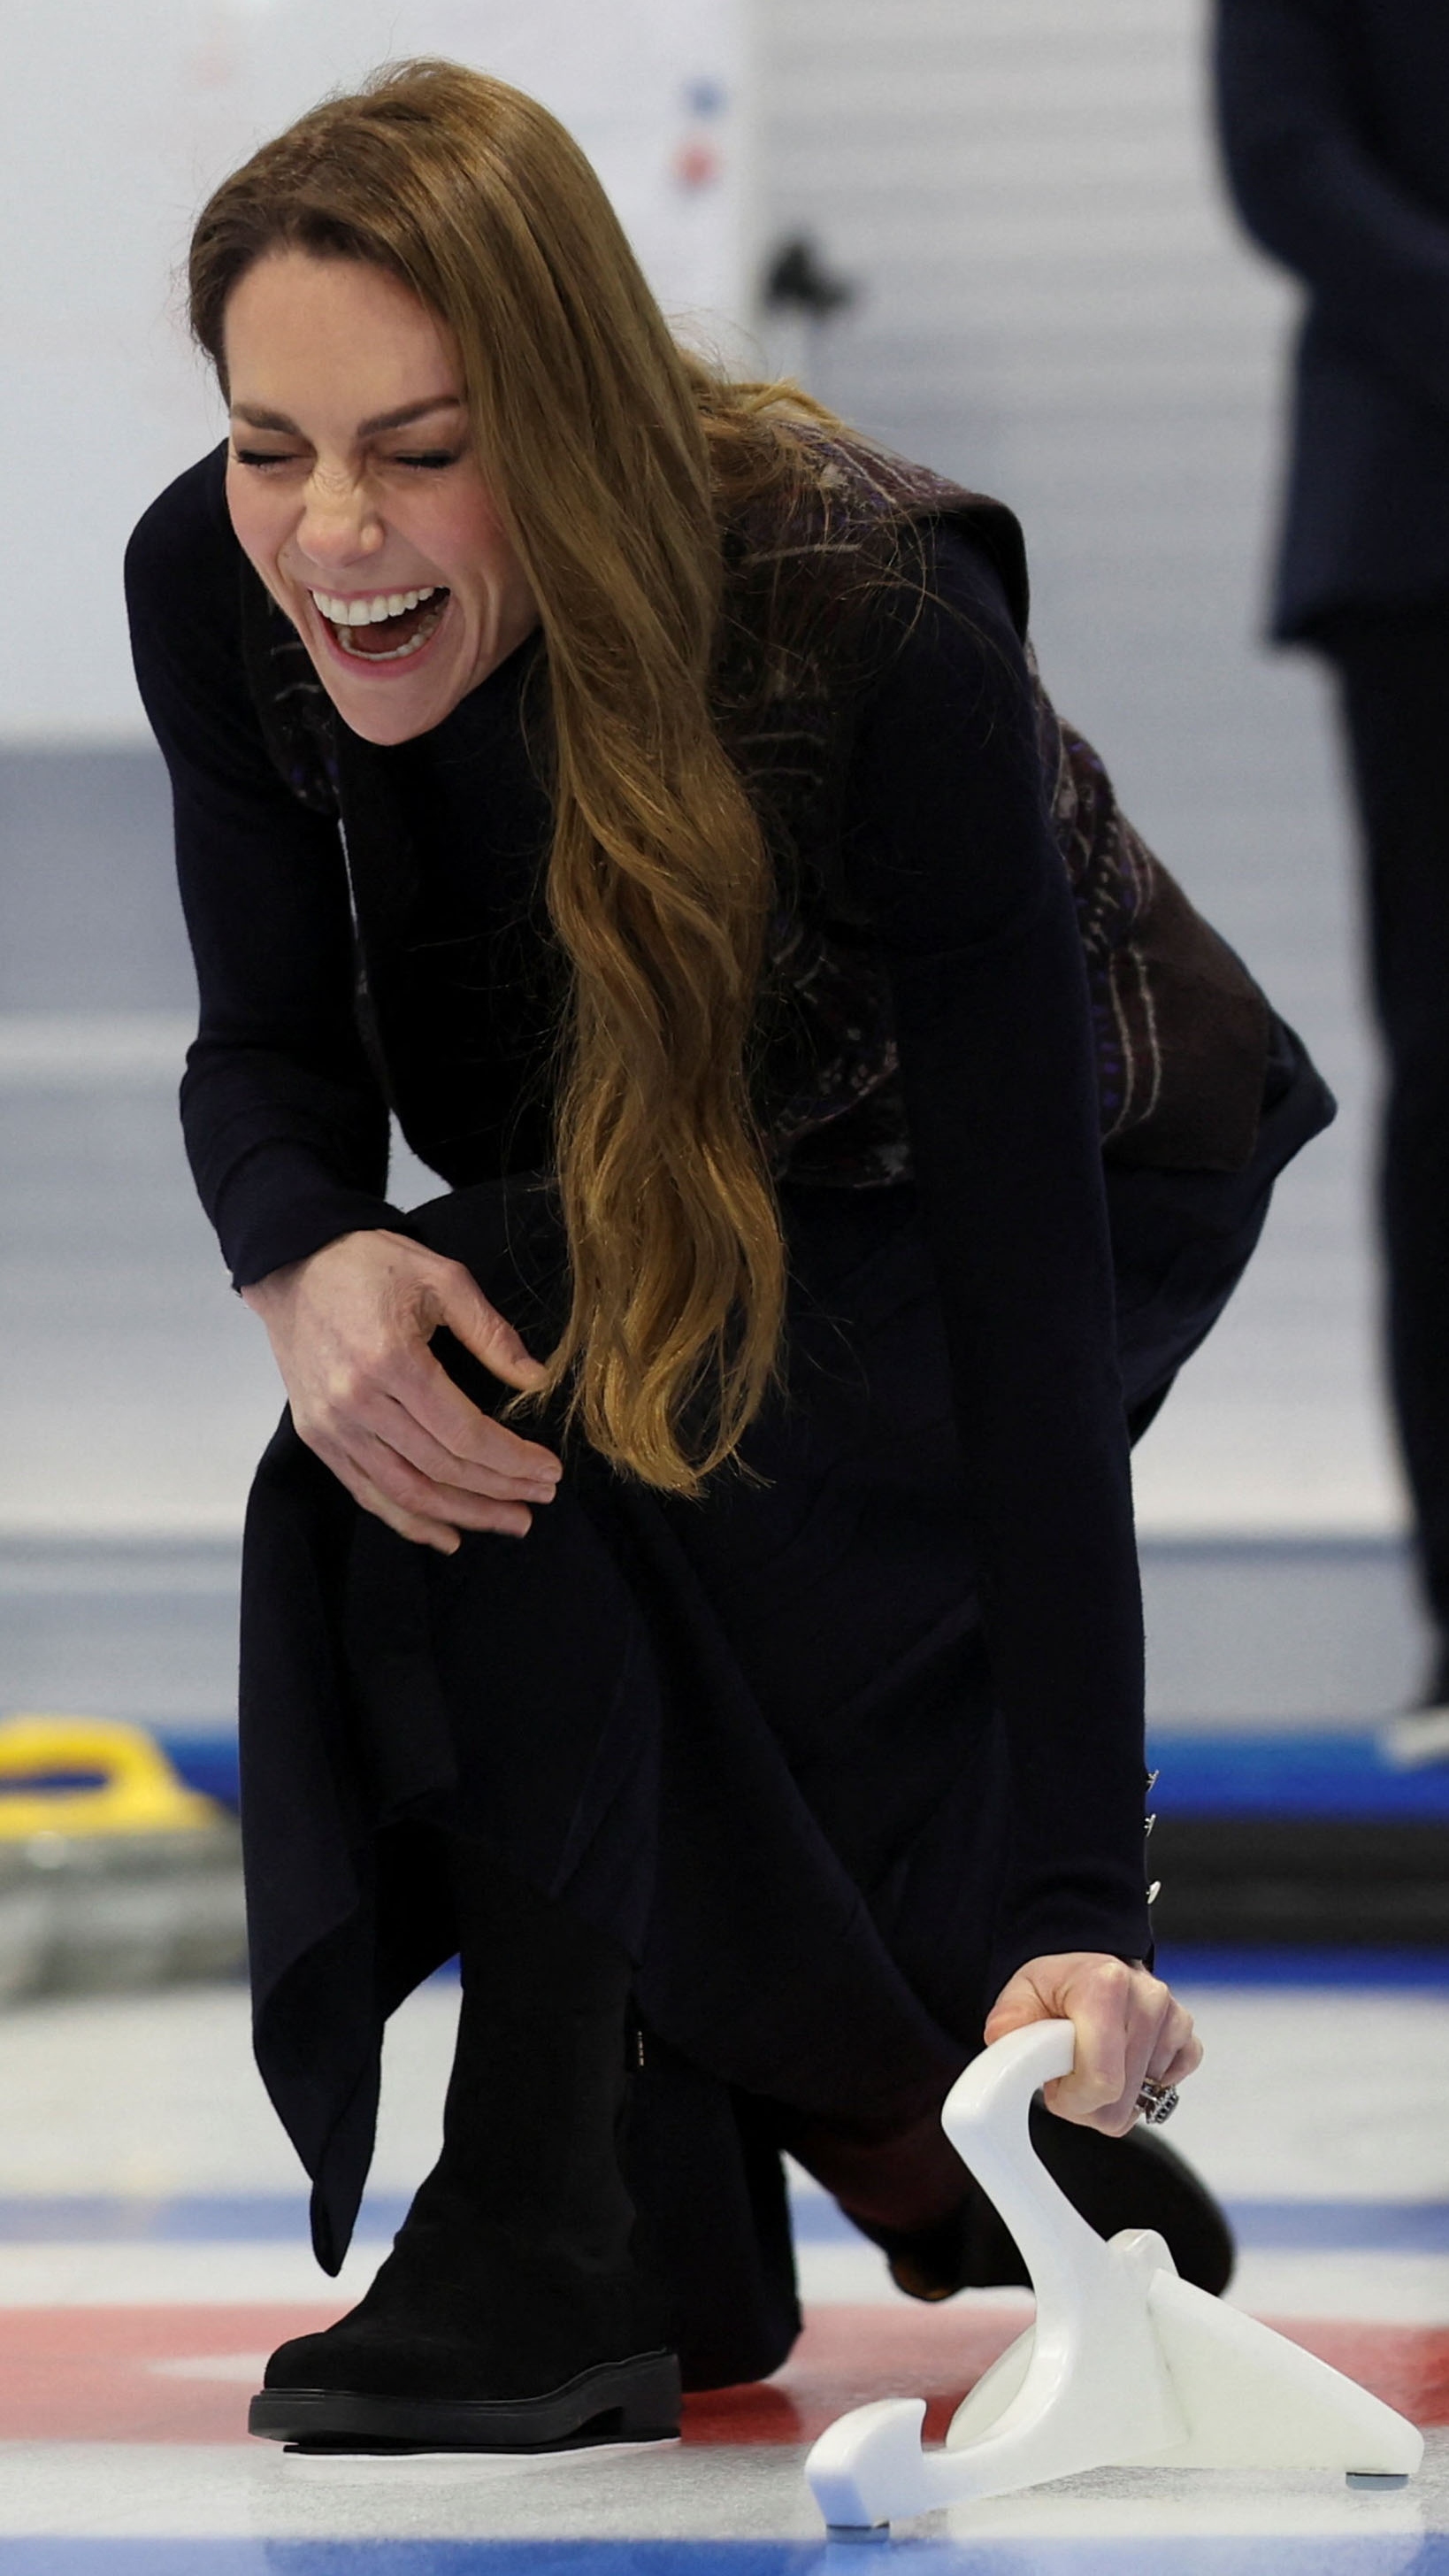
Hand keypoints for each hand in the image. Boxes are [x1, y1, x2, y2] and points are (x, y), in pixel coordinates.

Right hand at [242, 1229, 561, 1553]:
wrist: (294, 1264)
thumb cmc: (370, 1264)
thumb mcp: (442, 1279)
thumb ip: (491, 1333)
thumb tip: (535, 1380)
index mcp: (392, 1361)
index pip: (464, 1434)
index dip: (512, 1460)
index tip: (549, 1470)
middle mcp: (357, 1402)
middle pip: (440, 1469)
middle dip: (499, 1491)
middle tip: (541, 1498)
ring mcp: (333, 1426)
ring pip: (406, 1492)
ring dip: (463, 1515)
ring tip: (509, 1522)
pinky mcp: (318, 1437)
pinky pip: (367, 1492)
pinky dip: (408, 1520)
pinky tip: (447, 1534)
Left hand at [983, 1952, 1201, 2136]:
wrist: (1089, 1963)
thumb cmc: (1057, 1983)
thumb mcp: (1022, 1994)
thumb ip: (1010, 2022)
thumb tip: (1004, 2040)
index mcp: (1104, 1986)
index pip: (1101, 2082)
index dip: (1071, 2098)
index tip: (1055, 2082)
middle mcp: (1147, 1998)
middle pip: (1121, 2102)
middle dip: (1088, 2101)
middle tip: (1070, 2071)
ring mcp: (1171, 2016)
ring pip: (1144, 2101)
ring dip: (1115, 2093)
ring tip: (1094, 2060)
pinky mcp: (1185, 2033)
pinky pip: (1169, 2084)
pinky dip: (1144, 2083)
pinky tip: (1123, 2059)